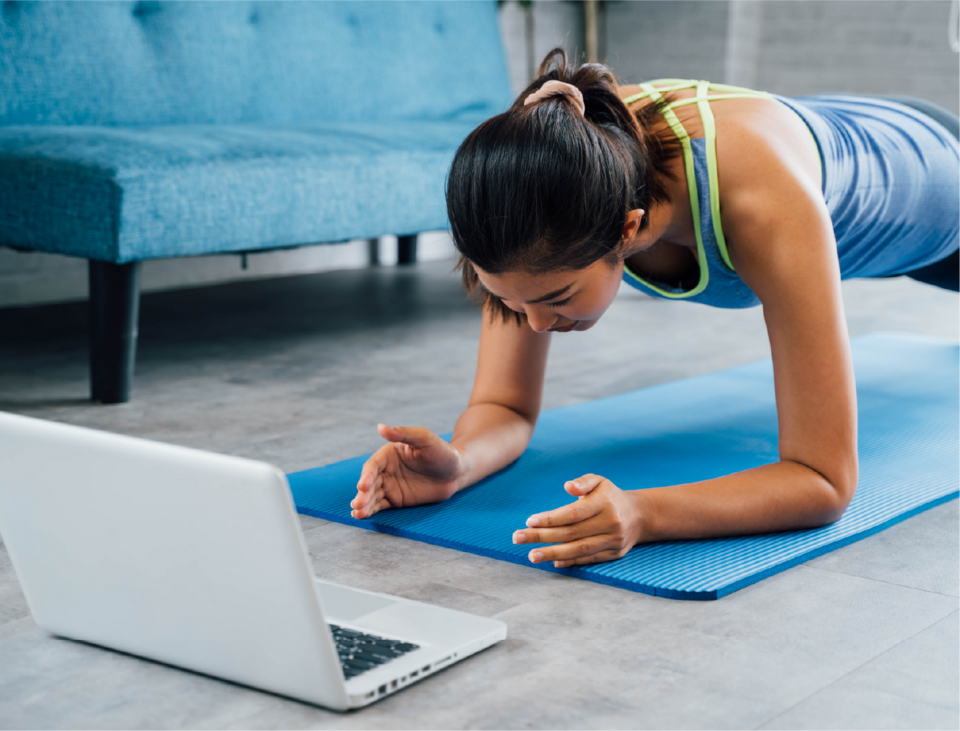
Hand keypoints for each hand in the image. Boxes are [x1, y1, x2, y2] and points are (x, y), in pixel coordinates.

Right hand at [351, 424, 465, 518]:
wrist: (456, 472)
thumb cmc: (442, 451)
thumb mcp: (424, 438)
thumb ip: (403, 434)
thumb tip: (380, 427)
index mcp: (389, 454)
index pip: (373, 465)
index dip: (366, 475)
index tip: (363, 485)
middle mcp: (386, 469)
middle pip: (370, 482)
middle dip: (363, 493)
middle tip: (358, 504)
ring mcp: (390, 485)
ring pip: (373, 495)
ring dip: (364, 504)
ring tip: (358, 513)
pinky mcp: (396, 499)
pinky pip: (381, 505)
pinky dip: (371, 510)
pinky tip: (363, 515)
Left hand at [512, 474, 644, 567]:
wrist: (639, 516)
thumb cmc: (610, 496)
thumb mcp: (600, 482)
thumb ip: (583, 482)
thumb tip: (568, 486)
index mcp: (605, 503)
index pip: (574, 513)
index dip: (551, 518)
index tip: (529, 521)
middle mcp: (610, 523)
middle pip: (572, 533)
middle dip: (542, 537)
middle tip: (518, 538)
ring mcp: (613, 541)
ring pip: (579, 550)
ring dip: (553, 553)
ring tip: (531, 555)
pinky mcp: (614, 554)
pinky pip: (589, 559)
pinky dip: (570, 561)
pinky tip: (553, 561)